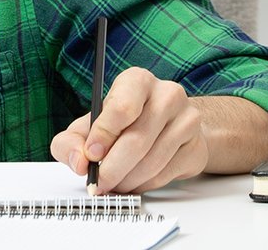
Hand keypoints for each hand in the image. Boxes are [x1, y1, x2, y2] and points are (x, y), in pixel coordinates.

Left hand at [49, 67, 209, 193]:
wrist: (165, 130)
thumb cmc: (121, 126)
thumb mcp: (88, 127)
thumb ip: (70, 142)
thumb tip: (78, 162)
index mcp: (137, 81)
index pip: (122, 107)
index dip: (103, 135)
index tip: (91, 156)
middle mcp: (167, 94)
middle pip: (137, 139)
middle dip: (112, 168)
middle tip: (98, 183)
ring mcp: (188, 120)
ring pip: (152, 161)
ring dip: (127, 180)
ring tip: (114, 184)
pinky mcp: (196, 146)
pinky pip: (166, 174)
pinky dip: (144, 185)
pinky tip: (134, 181)